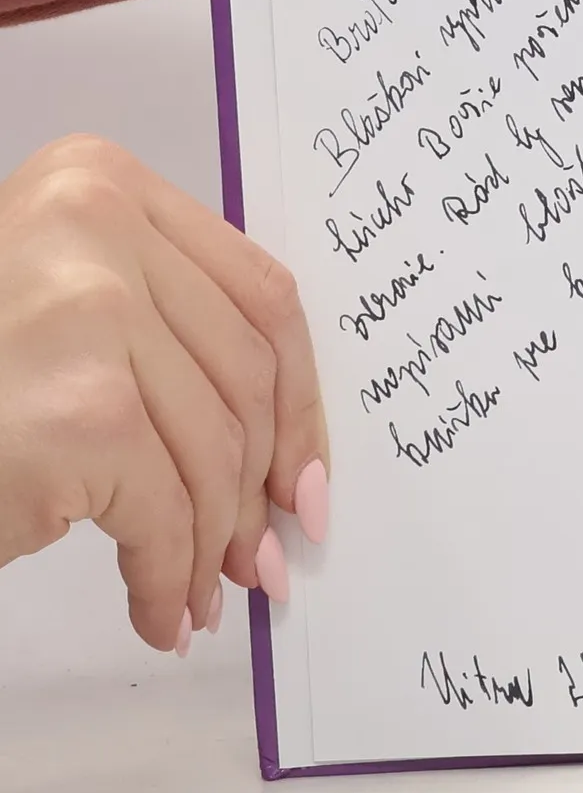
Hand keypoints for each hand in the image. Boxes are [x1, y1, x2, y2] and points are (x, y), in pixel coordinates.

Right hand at [0, 135, 329, 652]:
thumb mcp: (67, 309)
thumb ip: (166, 333)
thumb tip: (287, 457)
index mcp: (100, 181)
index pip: (258, 292)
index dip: (299, 397)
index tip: (306, 475)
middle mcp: (93, 225)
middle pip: (243, 373)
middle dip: (262, 483)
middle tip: (262, 557)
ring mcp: (87, 316)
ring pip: (213, 448)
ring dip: (214, 541)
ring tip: (203, 593)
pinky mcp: (77, 413)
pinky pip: (163, 512)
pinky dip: (168, 576)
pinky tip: (160, 612)